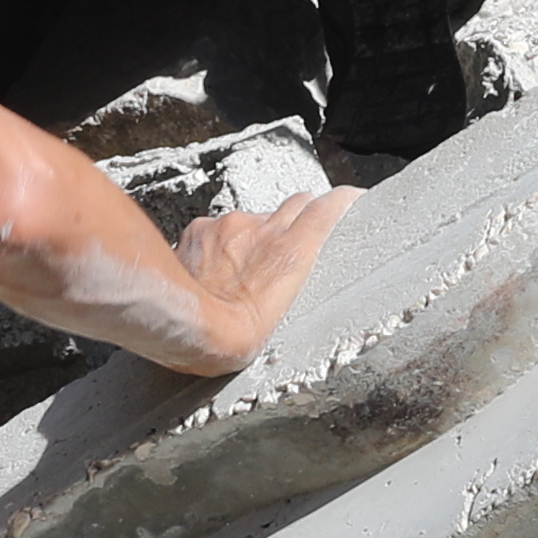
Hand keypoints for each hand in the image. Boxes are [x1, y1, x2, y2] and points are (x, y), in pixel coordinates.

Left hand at [173, 191, 343, 366]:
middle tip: (295, 238)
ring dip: (255, 237)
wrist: (187, 328)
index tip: (350, 200)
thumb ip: (293, 285)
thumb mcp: (284, 318)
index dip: (343, 201)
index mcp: (291, 252)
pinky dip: (220, 243)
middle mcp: (263, 229)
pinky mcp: (201, 229)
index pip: (327, 209)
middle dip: (300, 216)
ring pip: (253, 219)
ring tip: (242, 270)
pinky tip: (212, 269)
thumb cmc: (233, 338)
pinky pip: (217, 228)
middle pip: (295, 204)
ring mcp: (230, 226)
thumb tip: (294, 282)